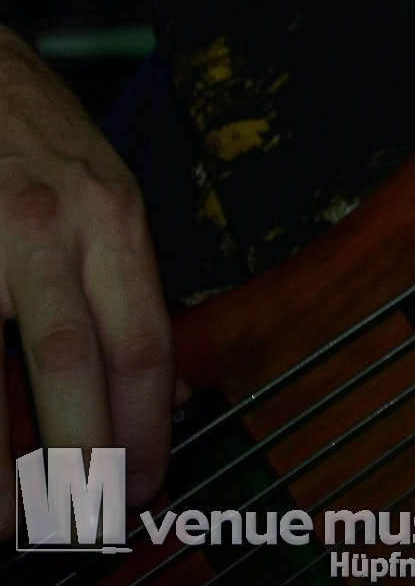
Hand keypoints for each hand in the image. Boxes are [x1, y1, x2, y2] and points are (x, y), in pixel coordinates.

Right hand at [0, 29, 170, 536]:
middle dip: (87, 452)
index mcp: (112, 219)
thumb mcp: (102, 193)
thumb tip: (157, 387)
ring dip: (4, 462)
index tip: (147, 478)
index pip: (146, 341)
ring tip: (10, 519)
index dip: (149, 422)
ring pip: (10, 364)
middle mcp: (52, 228)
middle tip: (89, 514)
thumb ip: (124, 280)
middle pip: (80, 361)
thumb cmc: (31, 138)